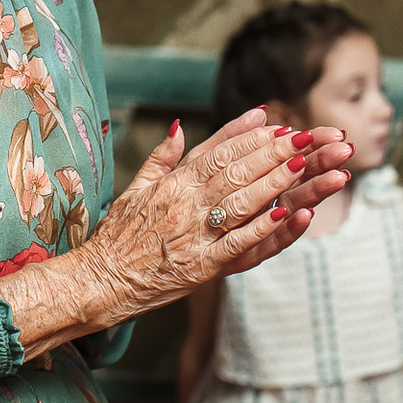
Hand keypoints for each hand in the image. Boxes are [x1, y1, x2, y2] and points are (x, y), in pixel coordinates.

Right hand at [74, 109, 353, 318]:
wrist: (100, 280)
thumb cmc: (117, 236)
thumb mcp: (134, 188)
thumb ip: (161, 158)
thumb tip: (180, 126)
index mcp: (172, 184)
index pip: (215, 152)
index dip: (247, 136)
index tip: (274, 123)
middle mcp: (184, 204)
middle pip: (234, 171)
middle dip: (271, 153)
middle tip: (302, 138)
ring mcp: (193, 234)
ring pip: (239, 201)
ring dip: (272, 182)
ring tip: (300, 166)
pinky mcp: (200, 266)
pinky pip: (236, 243)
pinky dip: (260, 228)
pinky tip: (284, 214)